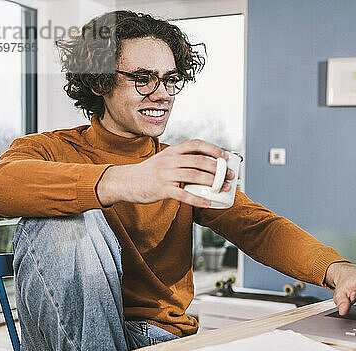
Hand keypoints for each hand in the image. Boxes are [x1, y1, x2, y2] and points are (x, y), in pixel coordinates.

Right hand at [97, 139, 234, 206]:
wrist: (126, 181)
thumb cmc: (149, 172)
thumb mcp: (164, 159)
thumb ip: (181, 159)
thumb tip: (205, 164)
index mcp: (172, 151)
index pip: (196, 144)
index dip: (213, 149)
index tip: (225, 156)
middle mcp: (170, 160)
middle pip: (200, 161)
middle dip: (219, 169)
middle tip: (229, 175)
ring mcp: (166, 174)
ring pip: (195, 176)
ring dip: (213, 183)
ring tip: (223, 188)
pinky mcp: (162, 189)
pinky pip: (184, 195)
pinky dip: (198, 199)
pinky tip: (207, 202)